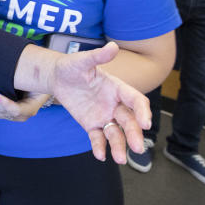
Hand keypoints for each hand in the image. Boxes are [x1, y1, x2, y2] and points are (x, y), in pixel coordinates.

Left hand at [0, 81, 48, 121]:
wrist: (42, 84)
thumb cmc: (42, 80)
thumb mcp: (42, 80)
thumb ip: (37, 79)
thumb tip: (32, 72)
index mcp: (30, 109)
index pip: (15, 110)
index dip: (4, 103)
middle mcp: (20, 115)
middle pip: (1, 110)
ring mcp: (11, 114)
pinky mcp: (4, 110)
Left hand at [48, 42, 150, 163]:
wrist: (57, 77)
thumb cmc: (72, 66)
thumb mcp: (82, 60)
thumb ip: (97, 56)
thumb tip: (112, 46)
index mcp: (117, 88)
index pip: (135, 100)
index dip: (142, 111)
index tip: (146, 123)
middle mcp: (115, 104)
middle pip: (129, 121)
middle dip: (134, 134)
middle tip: (138, 148)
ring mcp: (104, 115)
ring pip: (116, 133)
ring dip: (119, 145)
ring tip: (120, 159)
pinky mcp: (91, 124)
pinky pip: (97, 137)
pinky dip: (99, 146)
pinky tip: (99, 156)